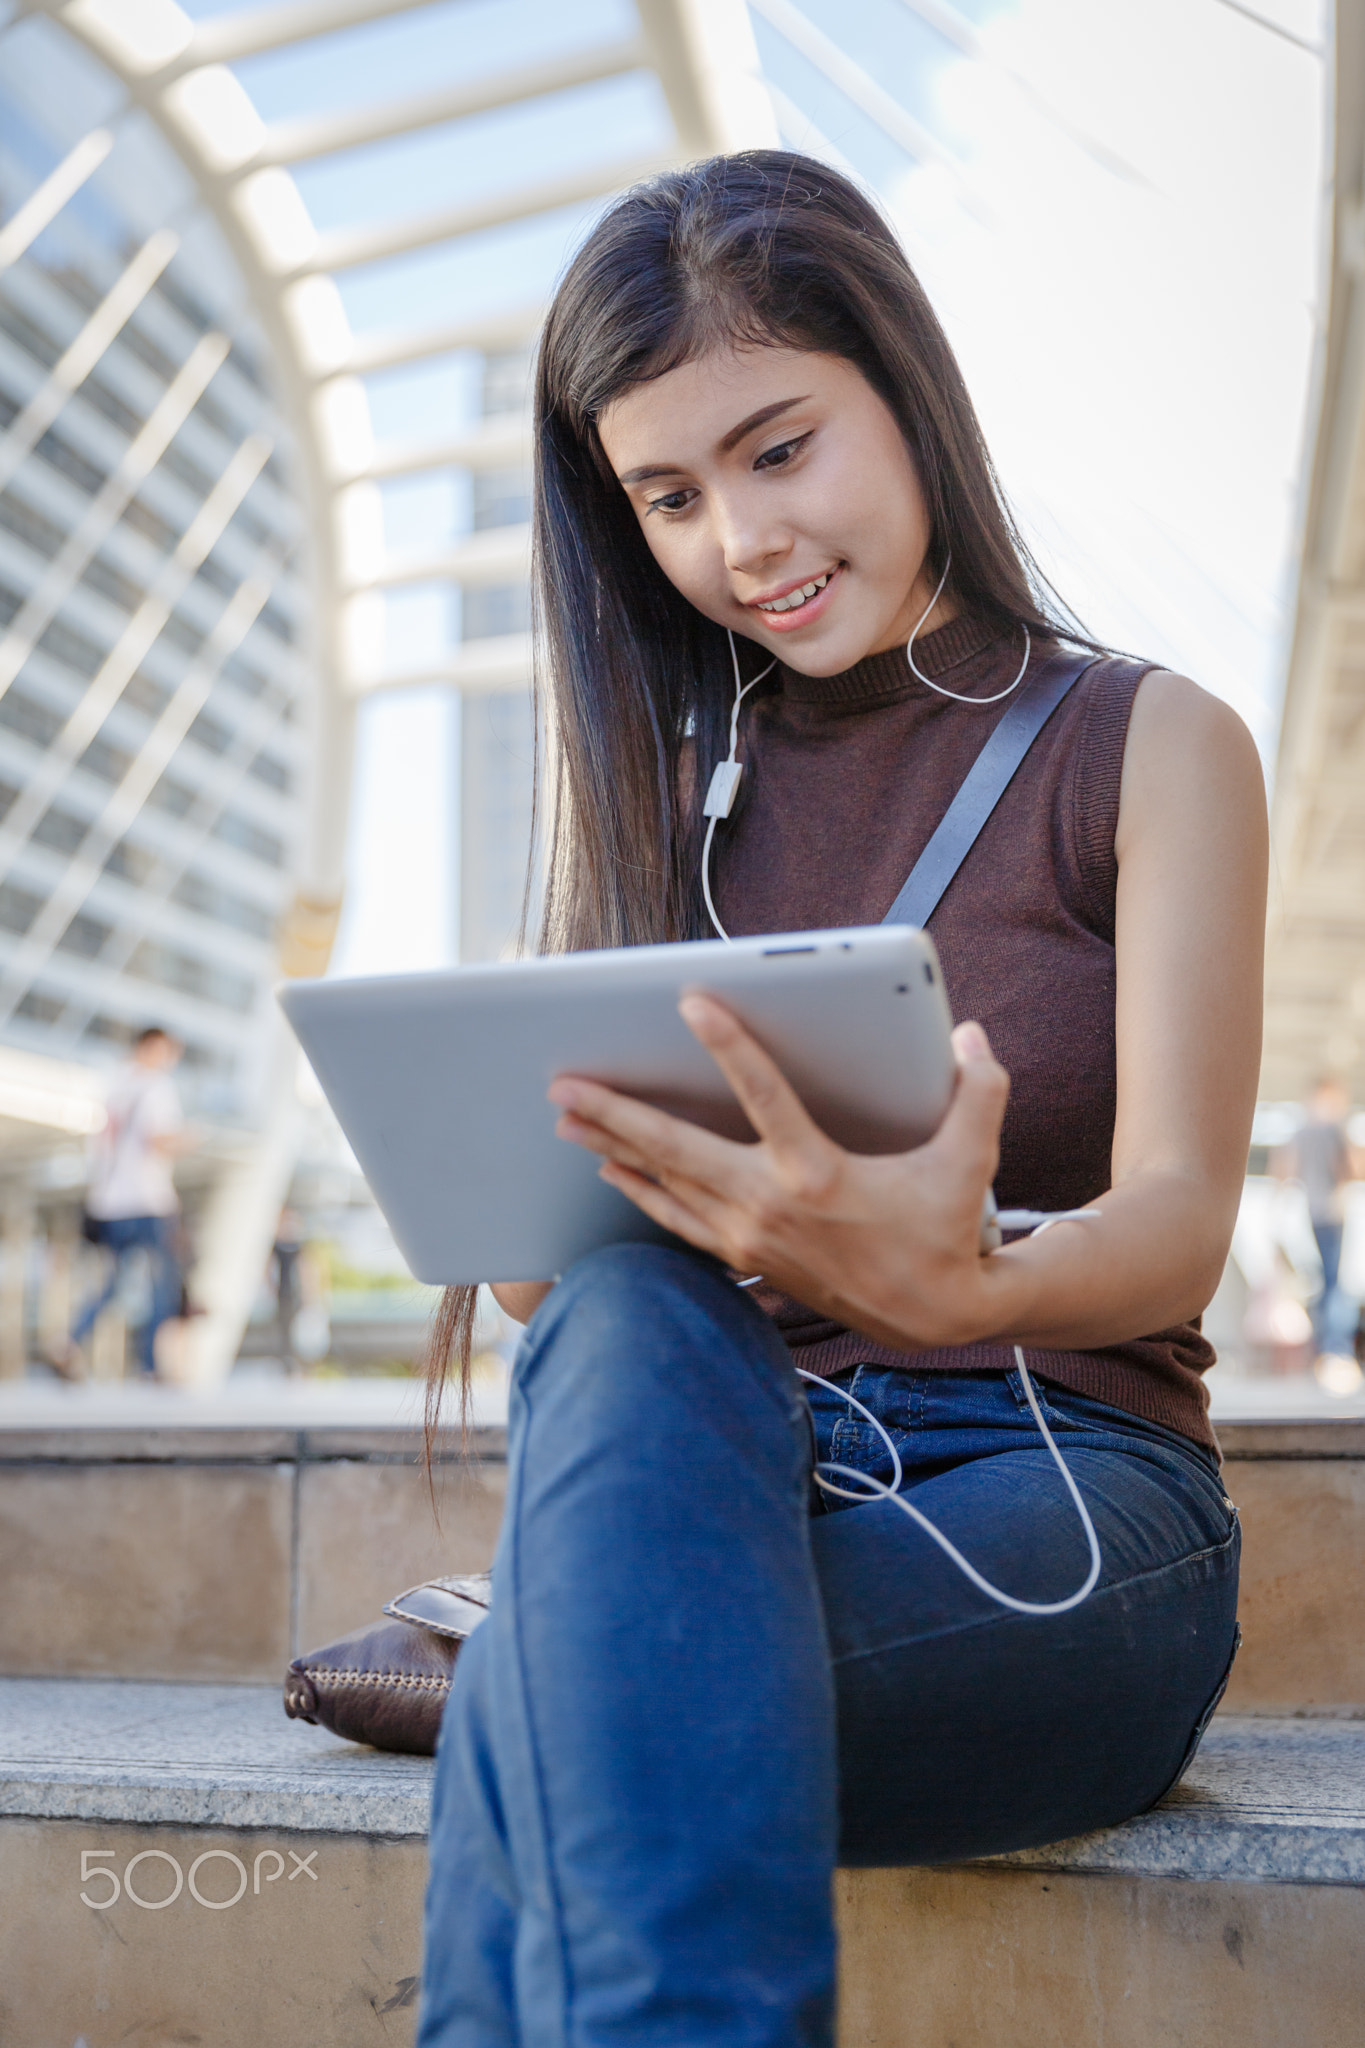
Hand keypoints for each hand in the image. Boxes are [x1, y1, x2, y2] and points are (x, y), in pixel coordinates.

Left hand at [547, 997, 1011, 1352]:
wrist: (935, 1316)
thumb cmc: (948, 1230)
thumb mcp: (973, 1159)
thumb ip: (980, 1090)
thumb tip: (973, 1036)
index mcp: (818, 1173)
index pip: (764, 1095)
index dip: (728, 1045)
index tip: (691, 1003)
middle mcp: (770, 1205)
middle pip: (678, 1150)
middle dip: (616, 1114)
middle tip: (564, 1083)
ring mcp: (750, 1236)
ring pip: (666, 1185)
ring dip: (613, 1149)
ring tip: (566, 1118)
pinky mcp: (746, 1258)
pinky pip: (677, 1220)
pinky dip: (641, 1192)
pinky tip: (611, 1169)